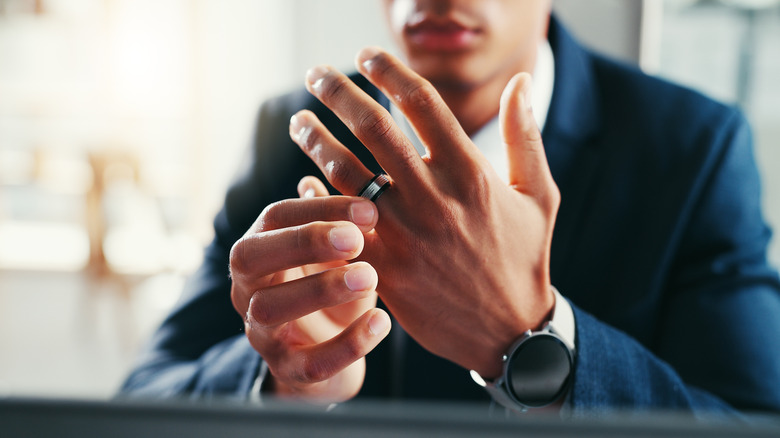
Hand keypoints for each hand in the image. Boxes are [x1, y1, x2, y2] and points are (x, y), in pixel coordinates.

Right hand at [230, 176, 390, 402]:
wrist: (326, 355)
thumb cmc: (330, 288)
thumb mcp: (332, 252)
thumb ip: (333, 217)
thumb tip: (328, 169)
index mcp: (259, 248)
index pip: (275, 217)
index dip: (319, 209)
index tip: (370, 208)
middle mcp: (248, 288)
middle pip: (253, 256)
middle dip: (305, 243)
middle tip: (358, 239)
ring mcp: (261, 332)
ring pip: (272, 309)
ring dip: (322, 289)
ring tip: (370, 277)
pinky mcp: (287, 371)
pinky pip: (309, 363)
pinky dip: (348, 344)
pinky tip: (382, 322)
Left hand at [289, 47, 559, 378]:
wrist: (508, 331)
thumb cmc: (525, 257)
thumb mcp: (539, 195)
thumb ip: (524, 136)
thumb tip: (521, 82)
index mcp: (471, 174)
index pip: (421, 104)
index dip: (388, 73)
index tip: (366, 56)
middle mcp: (433, 199)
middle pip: (373, 129)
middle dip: (338, 93)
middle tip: (316, 74)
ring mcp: (404, 235)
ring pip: (345, 173)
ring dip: (316, 139)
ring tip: (299, 121)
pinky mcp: (382, 268)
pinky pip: (335, 225)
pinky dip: (315, 198)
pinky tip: (303, 178)